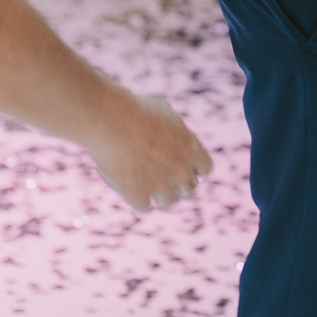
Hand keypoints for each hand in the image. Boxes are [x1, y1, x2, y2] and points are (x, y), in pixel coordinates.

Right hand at [87, 92, 211, 213]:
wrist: (111, 120)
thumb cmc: (135, 109)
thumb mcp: (164, 111)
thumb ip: (175, 127)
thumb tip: (178, 131)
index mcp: (191, 149)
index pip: (205, 169)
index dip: (194, 169)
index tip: (184, 167)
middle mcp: (180, 170)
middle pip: (189, 189)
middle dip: (178, 184)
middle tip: (164, 177)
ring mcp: (160, 185)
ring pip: (168, 202)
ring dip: (160, 195)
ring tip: (149, 186)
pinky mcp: (138, 195)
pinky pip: (145, 207)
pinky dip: (140, 201)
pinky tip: (133, 192)